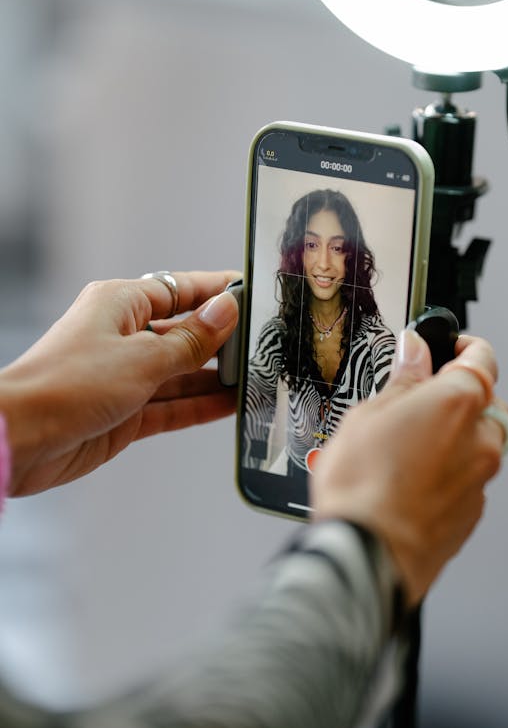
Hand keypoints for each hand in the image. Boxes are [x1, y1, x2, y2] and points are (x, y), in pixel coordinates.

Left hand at [0, 271, 239, 495]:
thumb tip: (225, 311)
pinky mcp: (125, 413)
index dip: (217, 291)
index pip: (180, 289)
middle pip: (184, 332)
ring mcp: (125, 377)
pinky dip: (200, 406)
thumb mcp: (142, 358)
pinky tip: (230, 405)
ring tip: (256, 377)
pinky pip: (173, 405)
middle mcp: (122, 337)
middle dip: (222, 339)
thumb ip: (190, 340)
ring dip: (215, 377)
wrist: (20, 438)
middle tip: (263, 344)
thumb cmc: (63, 386)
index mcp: (120, 305)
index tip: (252, 294)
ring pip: (182, 372)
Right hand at [311, 329, 507, 605]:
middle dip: (461, 396)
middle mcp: (481, 439)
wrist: (368, 555)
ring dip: (456, 437)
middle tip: (419, 399)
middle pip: (487, 402)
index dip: (464, 345)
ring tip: (409, 445)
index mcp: (460, 401)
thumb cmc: (363, 488)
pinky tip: (412, 479)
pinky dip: (450, 472)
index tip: (446, 345)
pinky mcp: (471, 514)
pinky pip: (469, 479)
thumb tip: (414, 354)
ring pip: (481, 444)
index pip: (482, 357)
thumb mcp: (368, 414)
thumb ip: (403, 380)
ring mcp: (480, 480)